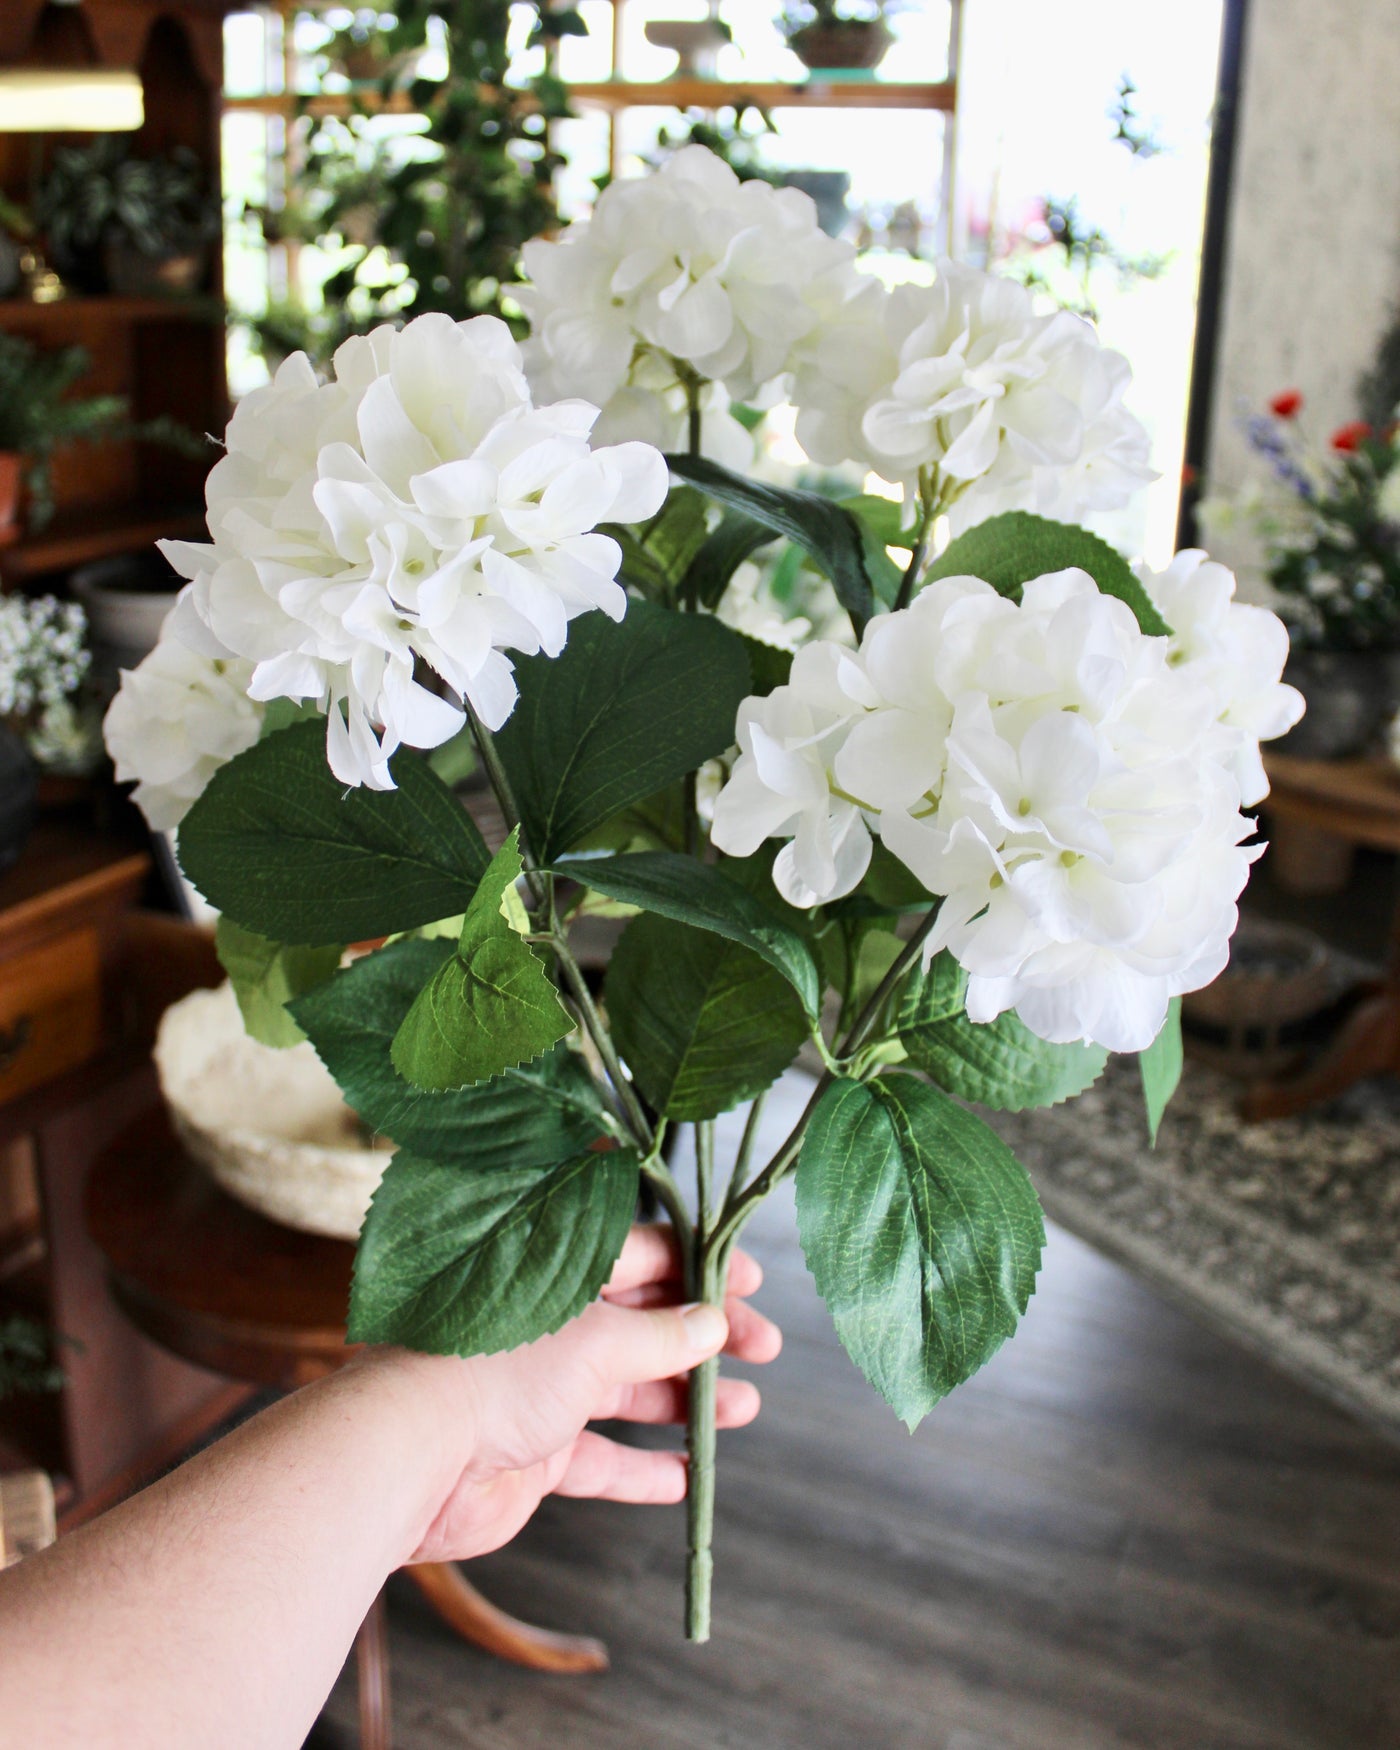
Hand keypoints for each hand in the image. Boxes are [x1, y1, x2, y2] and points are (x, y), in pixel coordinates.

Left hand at [360, 1225, 781, 1566]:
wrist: (410, 1454)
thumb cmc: (494, 1369)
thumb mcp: (596, 1340)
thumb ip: (661, 1335)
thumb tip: (713, 1323)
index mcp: (559, 1275)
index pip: (641, 1256)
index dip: (699, 1266)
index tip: (752, 1281)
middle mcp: (549, 1327)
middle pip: (643, 1323)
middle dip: (705, 1335)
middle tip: (762, 1349)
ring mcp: (540, 1391)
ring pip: (628, 1389)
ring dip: (685, 1399)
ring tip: (743, 1408)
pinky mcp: (531, 1454)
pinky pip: (599, 1460)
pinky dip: (642, 1468)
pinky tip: (686, 1477)